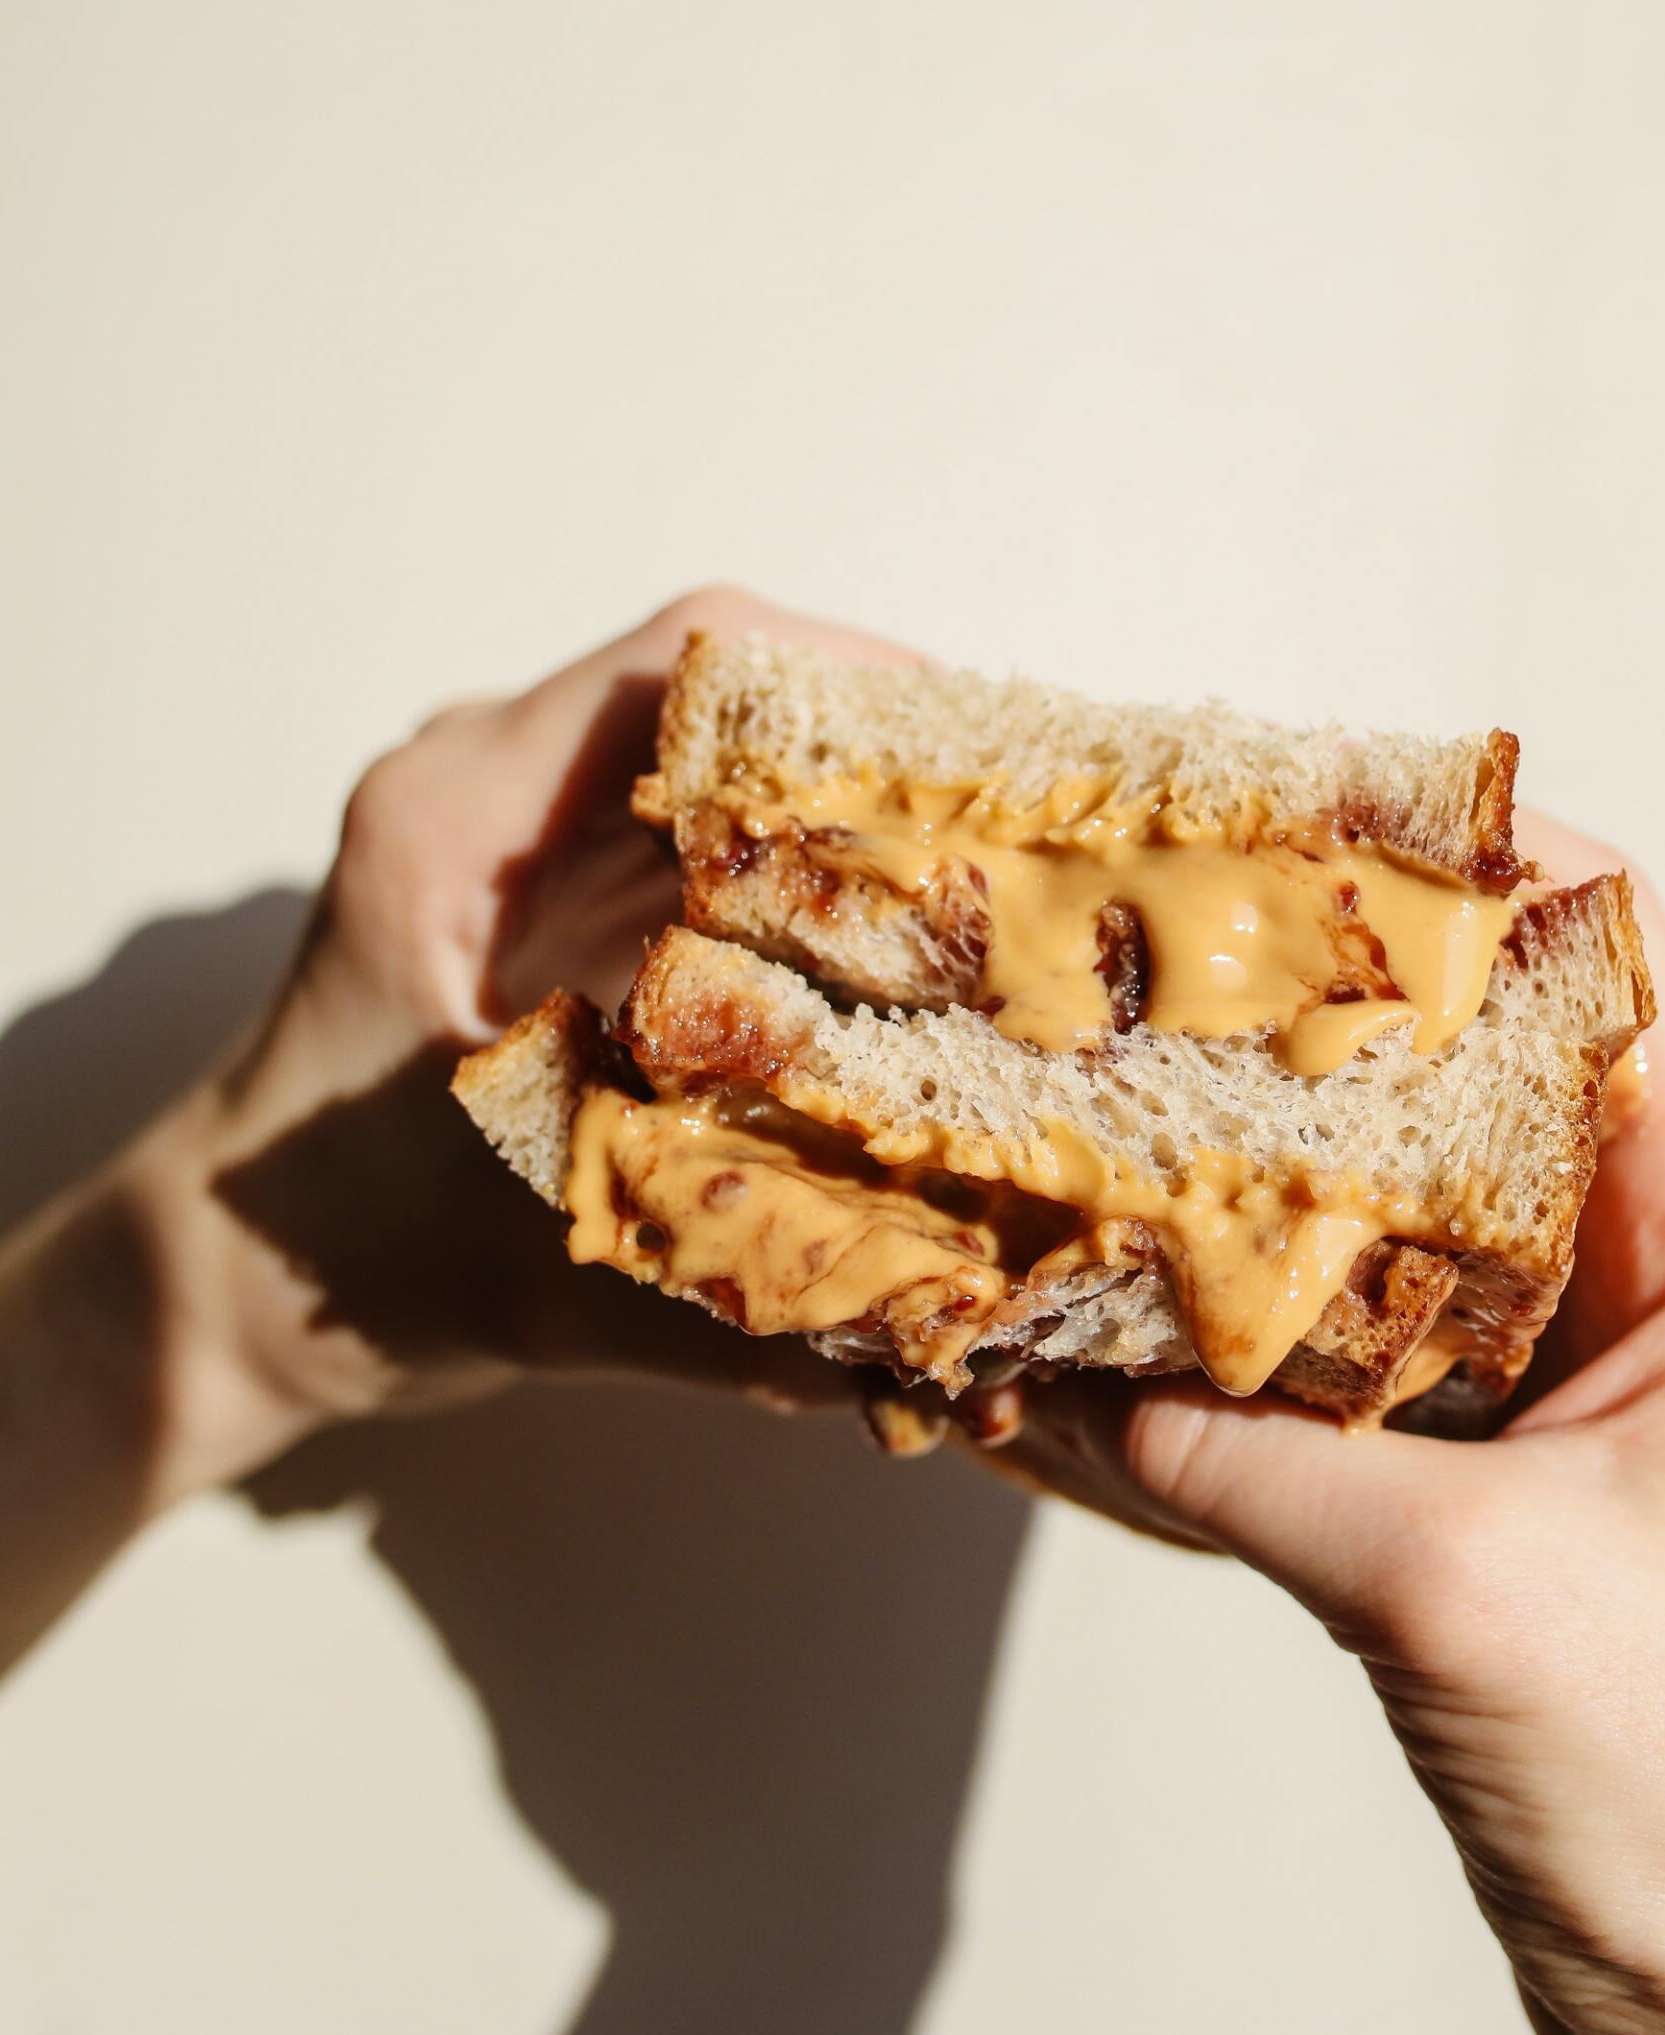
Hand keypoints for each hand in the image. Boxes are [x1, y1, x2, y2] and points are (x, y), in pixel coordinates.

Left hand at [0, 588, 912, 1663]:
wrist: (228, 1280)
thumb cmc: (336, 1259)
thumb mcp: (529, 1276)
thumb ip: (717, 1297)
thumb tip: (927, 1327)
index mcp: (457, 831)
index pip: (674, 666)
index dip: (842, 679)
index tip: (975, 753)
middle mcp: (486, 800)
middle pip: (716, 699)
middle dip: (880, 752)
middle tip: (1025, 830)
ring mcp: (519, 843)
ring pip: (717, 765)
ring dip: (849, 812)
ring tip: (993, 879)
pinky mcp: (547, 902)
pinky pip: (699, 841)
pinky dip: (801, 874)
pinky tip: (896, 947)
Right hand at [1034, 824, 1664, 2034]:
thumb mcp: (1458, 1587)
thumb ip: (1242, 1459)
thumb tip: (1059, 1376)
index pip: (1614, 962)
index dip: (1468, 865)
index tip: (1299, 812)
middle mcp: (1650, 1274)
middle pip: (1478, 1075)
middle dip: (1316, 1019)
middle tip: (1146, 966)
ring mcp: (1563, 1376)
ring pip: (1395, 1217)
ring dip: (1263, 1186)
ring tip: (1106, 1121)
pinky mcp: (1486, 1475)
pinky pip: (1347, 1357)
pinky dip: (1242, 1339)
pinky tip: (1120, 1327)